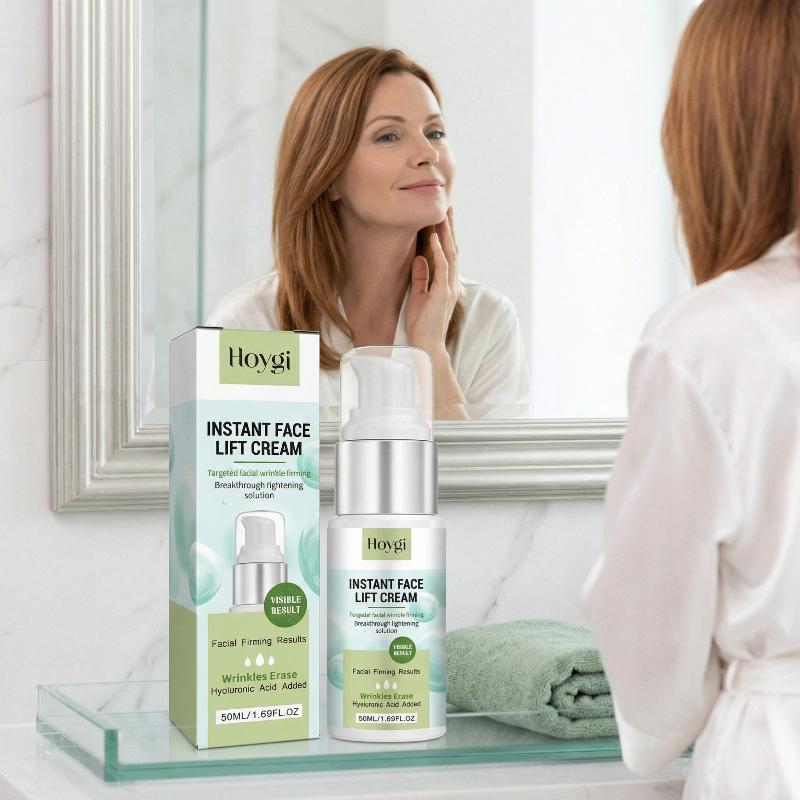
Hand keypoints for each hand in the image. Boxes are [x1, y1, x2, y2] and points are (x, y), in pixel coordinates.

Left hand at [404, 207, 459, 357]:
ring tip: (442, 216)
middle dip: (449, 229)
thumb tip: (419, 258)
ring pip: (451, 255)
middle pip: (453, 250)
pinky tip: (435, 238)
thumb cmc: (421, 326)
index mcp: (445, 284)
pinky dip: (440, 251)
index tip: (442, 219)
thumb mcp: (418, 296)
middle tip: (447, 208)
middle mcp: (451, 284)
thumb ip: (420, 277)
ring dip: (446, 234)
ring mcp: (448, 288)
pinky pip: (442, 268)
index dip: (446, 236)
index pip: (448, 255)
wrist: (426, 346)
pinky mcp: (442, 293)